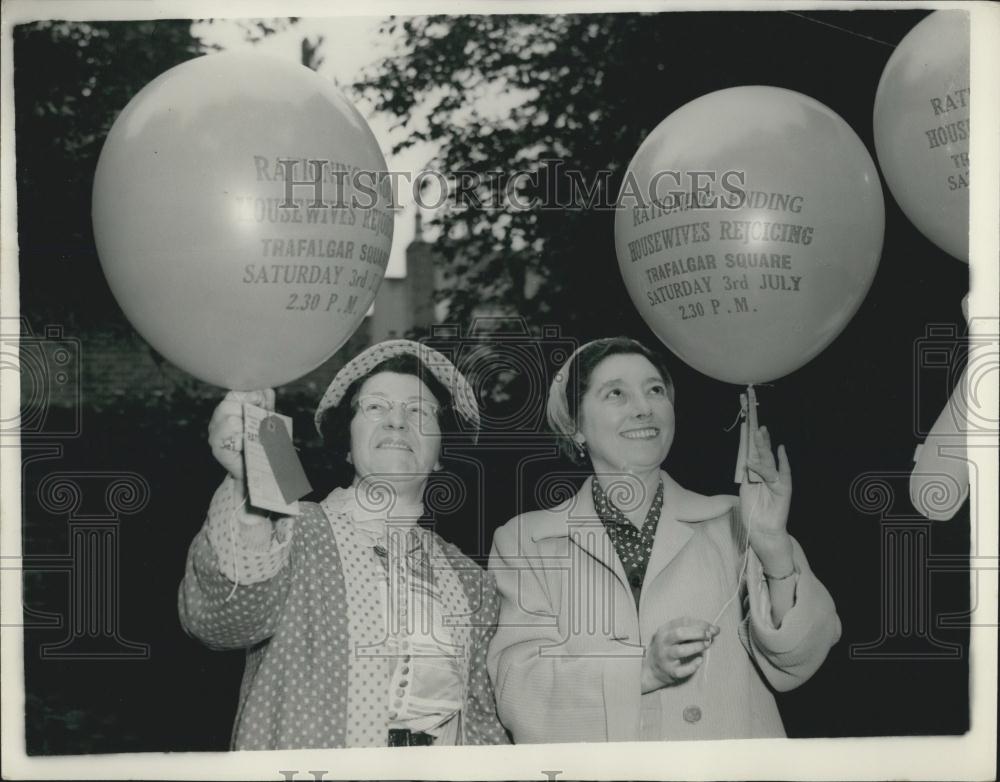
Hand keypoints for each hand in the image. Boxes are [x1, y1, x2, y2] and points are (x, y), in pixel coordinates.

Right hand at [208, 389, 274, 481]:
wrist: (258, 467)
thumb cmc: (260, 442)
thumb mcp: (265, 420)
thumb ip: (266, 404)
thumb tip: (267, 390)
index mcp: (229, 410)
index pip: (233, 395)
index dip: (248, 395)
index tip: (261, 401)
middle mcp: (218, 420)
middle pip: (226, 406)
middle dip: (246, 410)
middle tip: (259, 419)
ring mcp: (215, 435)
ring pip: (229, 421)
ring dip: (245, 426)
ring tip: (252, 433)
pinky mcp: (217, 449)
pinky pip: (229, 439)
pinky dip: (241, 440)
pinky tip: (246, 444)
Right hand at [642, 617, 718, 691]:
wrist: (651, 668)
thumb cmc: (668, 648)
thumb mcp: (673, 635)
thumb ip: (691, 630)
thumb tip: (714, 629)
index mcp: (664, 630)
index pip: (682, 622)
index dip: (700, 623)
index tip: (712, 627)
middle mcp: (662, 642)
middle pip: (679, 634)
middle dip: (697, 633)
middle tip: (709, 635)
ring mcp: (665, 657)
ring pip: (680, 651)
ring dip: (696, 646)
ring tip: (707, 644)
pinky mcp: (669, 671)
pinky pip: (681, 670)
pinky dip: (692, 665)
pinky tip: (699, 660)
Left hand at [740, 389, 792, 567]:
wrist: (761, 530)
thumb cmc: (752, 510)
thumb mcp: (745, 488)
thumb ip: (748, 473)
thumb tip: (747, 458)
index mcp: (755, 471)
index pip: (752, 448)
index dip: (750, 433)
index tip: (747, 414)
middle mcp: (766, 472)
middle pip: (761, 449)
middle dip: (758, 433)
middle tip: (754, 416)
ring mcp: (776, 480)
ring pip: (768, 460)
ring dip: (764, 446)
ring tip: (759, 433)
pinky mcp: (783, 489)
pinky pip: (782, 474)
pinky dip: (781, 462)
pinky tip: (780, 450)